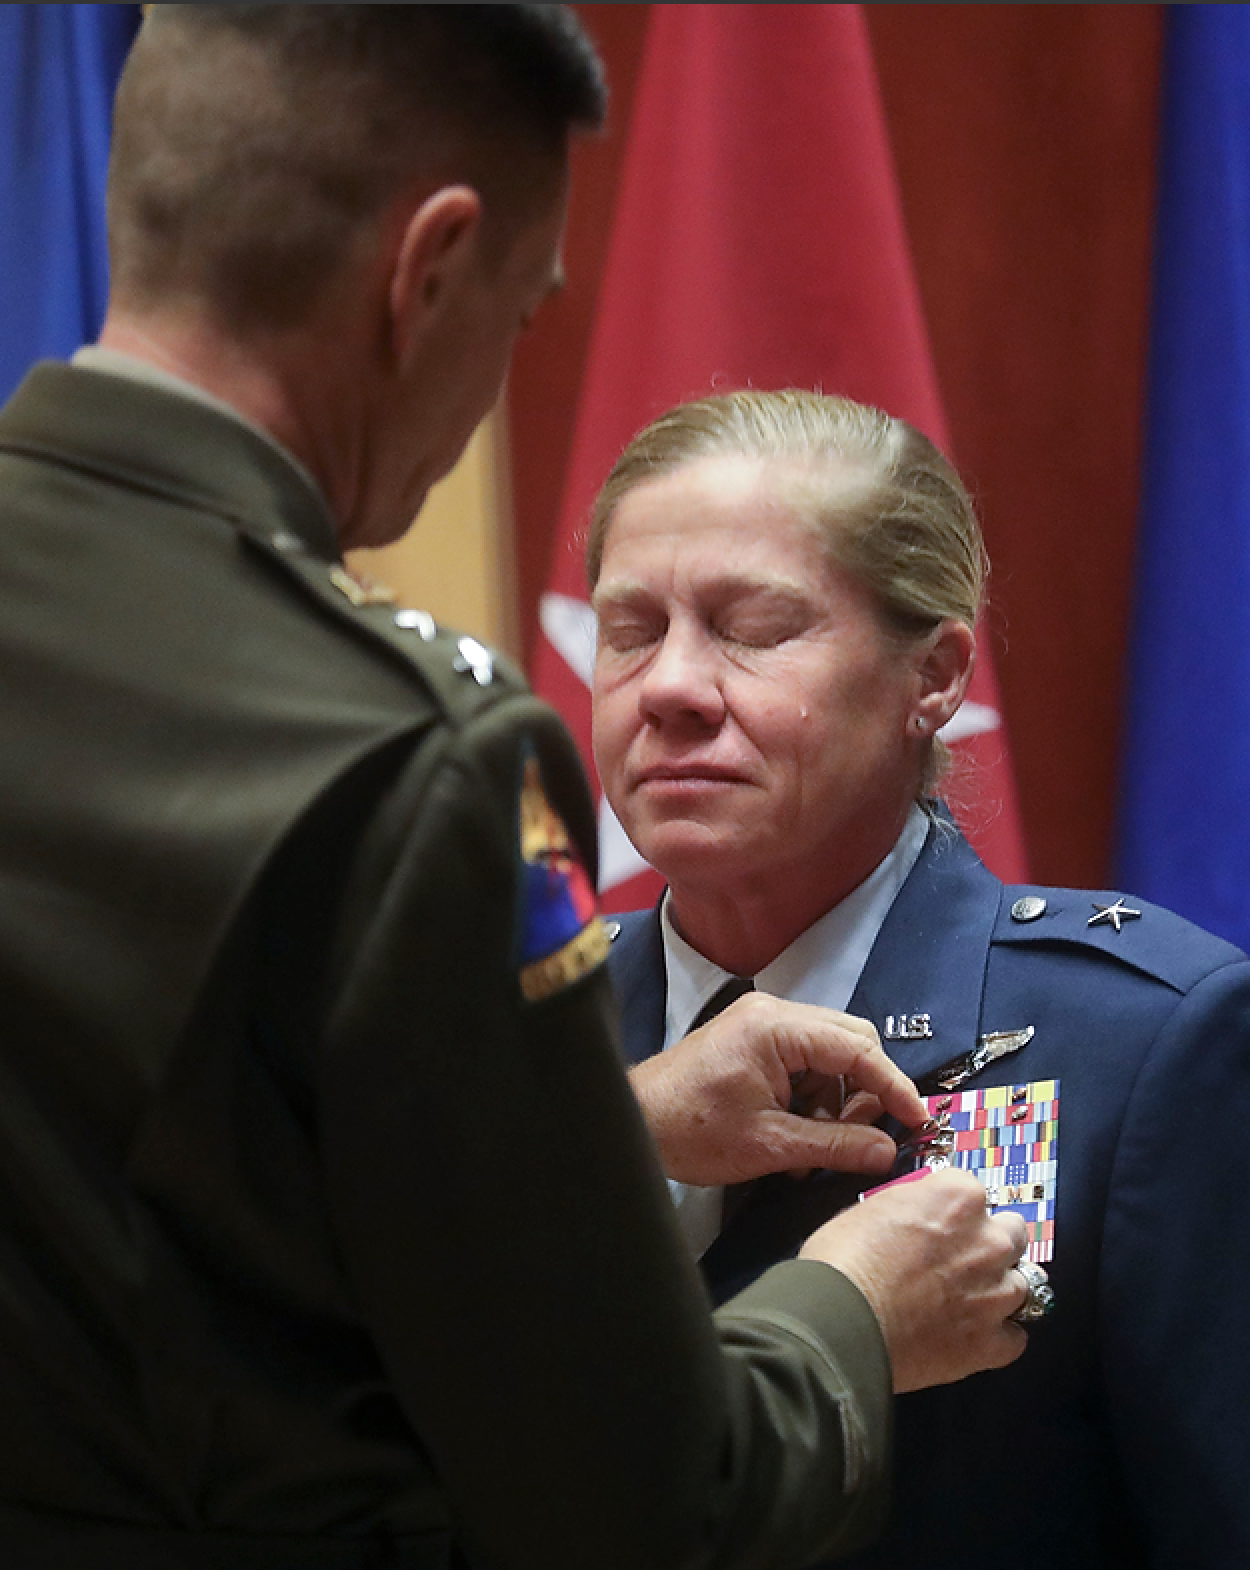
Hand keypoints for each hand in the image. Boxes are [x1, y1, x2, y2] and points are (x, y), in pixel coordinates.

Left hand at [629, 993, 927, 1185]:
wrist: (633, 1124)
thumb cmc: (692, 1131)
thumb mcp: (771, 1146)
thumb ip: (836, 1146)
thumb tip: (889, 1152)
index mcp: (776, 1027)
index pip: (858, 1048)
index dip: (893, 1086)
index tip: (919, 1120)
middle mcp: (773, 1014)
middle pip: (850, 1042)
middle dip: (865, 1092)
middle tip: (866, 1138)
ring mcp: (762, 1025)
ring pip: (830, 1057)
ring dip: (835, 1102)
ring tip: (816, 1148)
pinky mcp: (753, 1042)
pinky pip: (804, 1064)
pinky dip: (812, 1100)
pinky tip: (797, 1138)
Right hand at [799, 1168, 1030, 1391]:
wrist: (839, 1320)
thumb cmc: (844, 1259)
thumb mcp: (872, 1206)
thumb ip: (912, 1205)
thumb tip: (918, 1216)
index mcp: (959, 1197)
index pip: (974, 1192)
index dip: (955, 1211)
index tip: (940, 1225)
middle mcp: (989, 1240)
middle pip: (1013, 1234)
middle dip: (991, 1245)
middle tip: (959, 1261)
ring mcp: (996, 1294)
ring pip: (1021, 1286)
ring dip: (997, 1291)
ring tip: (963, 1304)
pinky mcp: (991, 1343)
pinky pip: (1014, 1339)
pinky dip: (996, 1338)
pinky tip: (969, 1339)